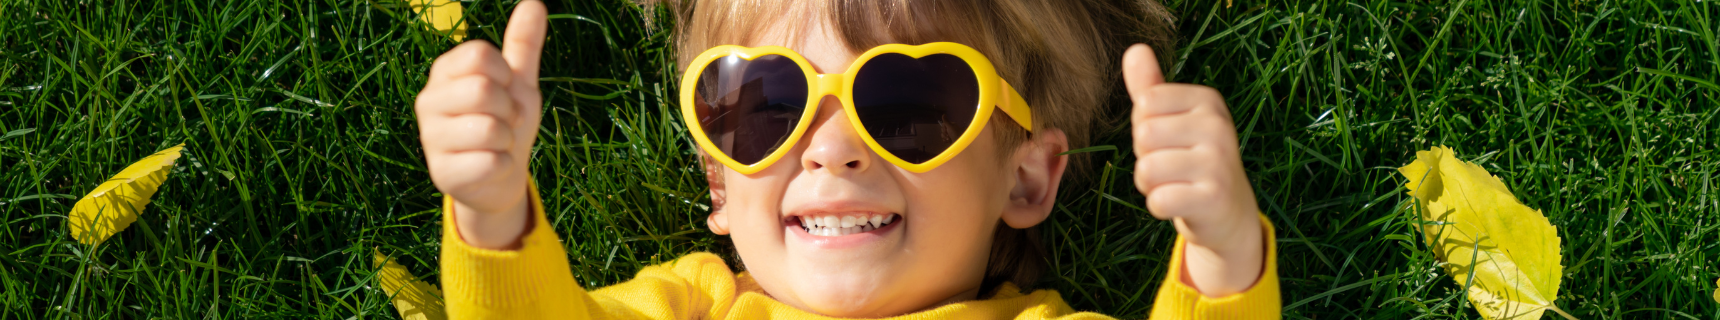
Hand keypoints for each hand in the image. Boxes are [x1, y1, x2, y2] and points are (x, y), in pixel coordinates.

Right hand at [414, 1, 546, 249]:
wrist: (501, 178)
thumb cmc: (507, 123)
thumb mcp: (519, 82)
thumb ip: (522, 45)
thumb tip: (534, 2)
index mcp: (445, 72)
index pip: (479, 55)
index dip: (506, 76)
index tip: (505, 91)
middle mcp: (429, 101)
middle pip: (484, 89)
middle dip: (510, 110)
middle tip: (504, 122)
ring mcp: (430, 138)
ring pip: (490, 129)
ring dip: (508, 140)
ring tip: (497, 145)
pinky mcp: (442, 174)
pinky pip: (491, 162)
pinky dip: (504, 165)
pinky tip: (491, 167)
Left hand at [1122, 44, 1264, 295]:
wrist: (1228, 212)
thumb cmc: (1190, 159)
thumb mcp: (1173, 119)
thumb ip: (1150, 87)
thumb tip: (1134, 49)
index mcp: (1208, 100)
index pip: (1145, 103)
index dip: (1144, 127)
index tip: (1170, 141)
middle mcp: (1219, 126)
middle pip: (1143, 135)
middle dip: (1145, 157)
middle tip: (1174, 167)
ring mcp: (1219, 162)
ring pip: (1146, 170)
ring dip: (1150, 184)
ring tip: (1176, 185)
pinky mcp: (1214, 198)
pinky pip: (1158, 200)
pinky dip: (1159, 207)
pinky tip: (1181, 204)